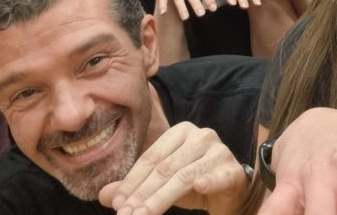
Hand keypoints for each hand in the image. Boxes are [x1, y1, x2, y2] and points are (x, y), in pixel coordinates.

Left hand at [98, 122, 246, 214]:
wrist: (231, 192)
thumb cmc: (195, 182)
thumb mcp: (162, 184)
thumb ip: (136, 187)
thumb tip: (104, 195)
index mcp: (181, 132)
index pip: (151, 157)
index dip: (132, 182)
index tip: (118, 204)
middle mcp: (201, 136)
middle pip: (165, 168)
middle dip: (142, 194)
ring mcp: (219, 151)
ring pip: (184, 176)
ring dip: (160, 199)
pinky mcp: (233, 170)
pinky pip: (217, 176)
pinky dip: (208, 182)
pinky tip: (199, 188)